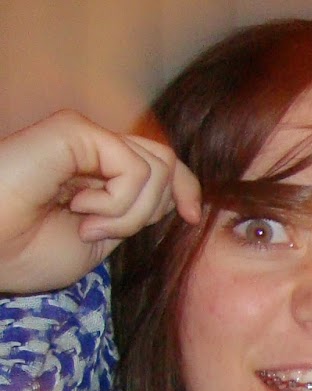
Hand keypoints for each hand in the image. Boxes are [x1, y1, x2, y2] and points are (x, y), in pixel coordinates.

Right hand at [0, 109, 200, 294]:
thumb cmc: (28, 250)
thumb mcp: (103, 236)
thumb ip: (138, 211)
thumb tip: (182, 198)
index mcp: (97, 172)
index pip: (162, 166)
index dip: (187, 187)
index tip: (194, 218)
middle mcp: (92, 148)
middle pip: (167, 163)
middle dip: (150, 209)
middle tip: (102, 231)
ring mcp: (83, 136)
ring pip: (157, 167)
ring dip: (129, 212)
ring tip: (85, 222)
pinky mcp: (74, 130)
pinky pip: (135, 168)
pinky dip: (119, 203)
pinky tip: (80, 208)